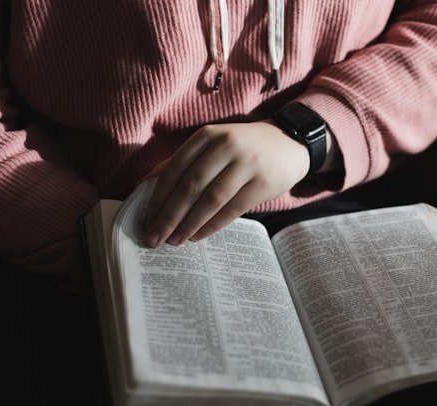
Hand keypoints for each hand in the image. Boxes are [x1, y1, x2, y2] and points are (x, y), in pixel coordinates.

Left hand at [142, 121, 309, 246]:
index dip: (159, 196)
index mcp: (208, 135)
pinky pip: (233, 209)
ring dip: (190, 223)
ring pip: (211, 199)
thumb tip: (148, 184)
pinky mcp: (263, 183)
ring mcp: (247, 164)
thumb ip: (184, 161)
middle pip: (190, 186)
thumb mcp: (213, 144)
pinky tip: (198, 235)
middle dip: (169, 215)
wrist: (289, 144)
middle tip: (155, 237)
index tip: (147, 218)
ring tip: (176, 240)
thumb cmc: (243, 148)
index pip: (176, 168)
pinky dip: (213, 225)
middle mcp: (226, 146)